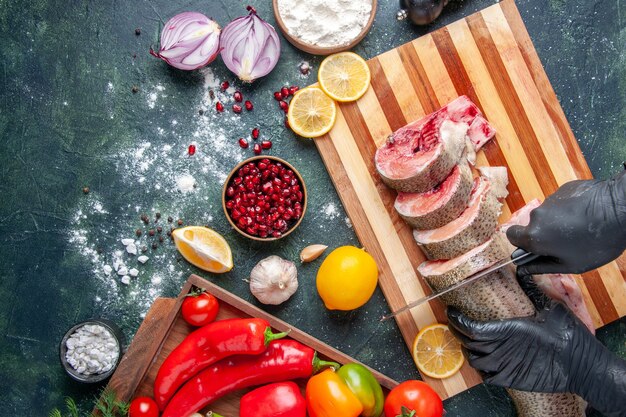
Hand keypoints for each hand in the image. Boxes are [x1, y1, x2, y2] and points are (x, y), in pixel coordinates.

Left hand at [447, 273, 625, 416]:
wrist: (582, 365)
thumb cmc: (567, 335)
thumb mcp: (549, 307)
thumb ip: (531, 290)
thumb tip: (522, 270)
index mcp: (507, 329)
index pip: (470, 327)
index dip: (456, 319)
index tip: (451, 310)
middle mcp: (501, 349)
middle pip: (467, 342)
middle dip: (457, 331)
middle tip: (455, 321)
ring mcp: (505, 367)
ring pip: (473, 361)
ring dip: (467, 350)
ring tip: (468, 340)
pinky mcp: (511, 380)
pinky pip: (486, 377)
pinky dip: (480, 369)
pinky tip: (482, 360)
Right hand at [506, 170, 625, 274]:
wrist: (620, 208)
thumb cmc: (596, 243)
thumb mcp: (571, 264)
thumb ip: (543, 266)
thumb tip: (524, 268)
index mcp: (534, 235)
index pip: (511, 236)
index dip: (521, 242)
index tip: (535, 247)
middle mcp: (537, 215)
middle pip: (533, 225)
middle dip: (545, 233)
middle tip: (567, 242)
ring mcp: (550, 200)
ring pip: (548, 214)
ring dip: (559, 222)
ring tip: (582, 228)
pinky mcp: (564, 189)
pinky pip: (561, 203)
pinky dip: (570, 209)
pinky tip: (587, 215)